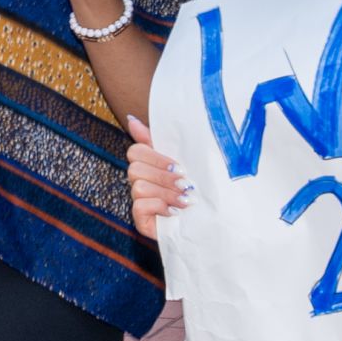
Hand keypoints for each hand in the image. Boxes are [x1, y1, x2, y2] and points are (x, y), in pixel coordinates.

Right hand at [125, 116, 189, 238]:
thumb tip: (132, 119)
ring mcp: (138, 201)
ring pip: (138, 187)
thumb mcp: (182, 160)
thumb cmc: (195, 188)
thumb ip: (158, 139)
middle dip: (164, 177)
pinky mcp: (140, 220)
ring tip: (186, 201)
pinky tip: (175, 212)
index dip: (155, 157)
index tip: (179, 166)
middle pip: (136, 169)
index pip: (136, 151)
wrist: (208, 220)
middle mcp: (140, 181)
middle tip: (185, 184)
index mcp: (149, 164)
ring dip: (166, 193)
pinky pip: (139, 206)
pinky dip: (159, 207)